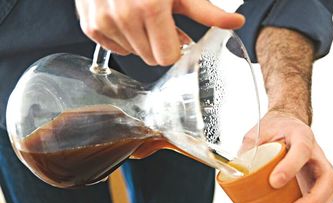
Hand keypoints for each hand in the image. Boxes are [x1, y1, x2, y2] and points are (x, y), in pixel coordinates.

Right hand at [75, 0, 244, 64]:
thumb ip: (206, 11)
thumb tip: (236, 22)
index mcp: (149, 8)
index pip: (167, 57)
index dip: (175, 46)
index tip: (177, 34)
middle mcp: (123, 17)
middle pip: (151, 58)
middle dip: (159, 43)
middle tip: (160, 21)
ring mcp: (103, 21)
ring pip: (133, 53)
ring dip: (140, 39)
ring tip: (141, 14)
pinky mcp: (90, 24)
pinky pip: (113, 47)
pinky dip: (122, 36)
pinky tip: (125, 17)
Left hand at [244, 110, 332, 202]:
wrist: (286, 125)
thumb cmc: (272, 129)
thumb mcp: (257, 132)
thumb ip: (247, 149)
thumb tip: (235, 172)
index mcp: (301, 136)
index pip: (302, 150)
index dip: (290, 166)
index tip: (274, 182)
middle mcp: (316, 153)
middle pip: (326, 177)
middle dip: (312, 199)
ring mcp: (319, 169)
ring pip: (329, 192)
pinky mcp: (316, 182)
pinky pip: (324, 200)